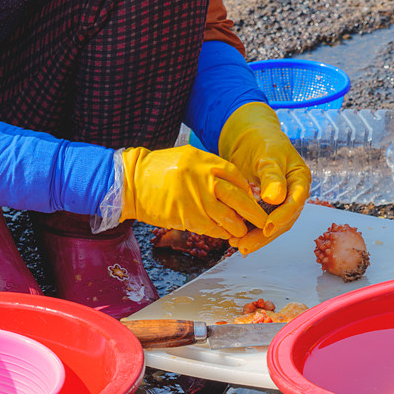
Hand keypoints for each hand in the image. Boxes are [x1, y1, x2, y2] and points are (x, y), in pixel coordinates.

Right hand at [119, 145, 267, 241]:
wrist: (131, 181)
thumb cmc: (158, 171)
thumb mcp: (188, 158)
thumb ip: (210, 170)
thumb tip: (235, 186)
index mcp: (205, 161)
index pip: (237, 177)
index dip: (247, 191)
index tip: (251, 199)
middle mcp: (204, 179)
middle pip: (239, 198)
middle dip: (253, 213)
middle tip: (262, 221)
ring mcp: (196, 199)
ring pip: (228, 217)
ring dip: (238, 227)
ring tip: (241, 230)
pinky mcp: (187, 216)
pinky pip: (212, 229)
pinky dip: (221, 233)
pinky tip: (225, 234)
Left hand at [218, 102, 311, 252]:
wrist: (250, 138)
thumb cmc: (261, 141)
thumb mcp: (268, 155)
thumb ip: (272, 176)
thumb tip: (276, 198)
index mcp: (300, 180)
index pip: (295, 203)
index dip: (282, 217)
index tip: (267, 227)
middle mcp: (294, 195)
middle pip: (284, 220)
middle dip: (265, 235)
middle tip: (246, 246)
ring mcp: (281, 203)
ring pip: (272, 225)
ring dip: (256, 238)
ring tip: (238, 246)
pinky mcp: (267, 207)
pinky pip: (261, 222)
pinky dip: (250, 231)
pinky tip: (236, 239)